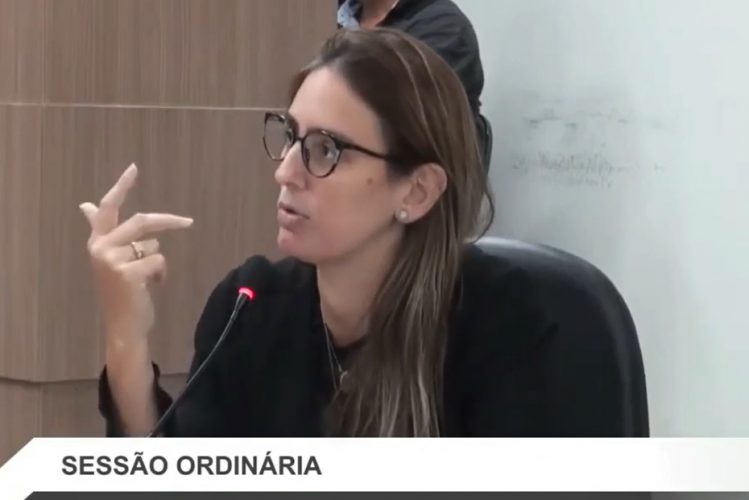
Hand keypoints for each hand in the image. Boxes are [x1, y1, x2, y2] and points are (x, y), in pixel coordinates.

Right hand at [80, 163, 193, 341]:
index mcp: (97, 242)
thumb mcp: (111, 259)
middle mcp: (100, 248)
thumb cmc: (120, 292)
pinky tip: (150, 287)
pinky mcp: (127, 273)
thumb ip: (103, 232)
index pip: (108, 208)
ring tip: (146, 280)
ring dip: (158, 262)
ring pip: (154, 245)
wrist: (123, 325)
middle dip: (168, 221)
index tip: (134, 168)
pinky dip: (162, 274)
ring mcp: (112, 260)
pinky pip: (159, 261)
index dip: (122, 187)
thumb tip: (86, 206)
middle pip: (142, 221)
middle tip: (188, 222)